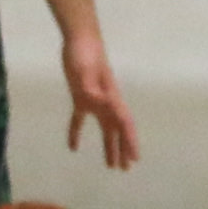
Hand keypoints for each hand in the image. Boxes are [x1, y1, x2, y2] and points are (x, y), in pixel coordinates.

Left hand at [59, 27, 141, 168]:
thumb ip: (93, 90)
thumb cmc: (84, 55)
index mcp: (111, 98)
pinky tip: (73, 147)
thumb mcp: (86, 72)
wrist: (80, 40)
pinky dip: (77, 133)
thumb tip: (104, 105)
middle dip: (123, 149)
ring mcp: (95, 100)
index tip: (134, 159)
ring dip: (109, 146)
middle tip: (126, 169)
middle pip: (118, 130)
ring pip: (105, 128)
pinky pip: (81, 119)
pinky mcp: (81, 97)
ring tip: (111, 165)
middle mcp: (107, 102)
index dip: (130, 142)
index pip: (124, 124)